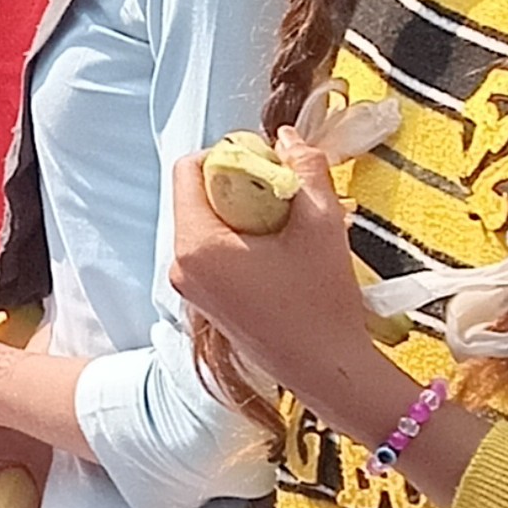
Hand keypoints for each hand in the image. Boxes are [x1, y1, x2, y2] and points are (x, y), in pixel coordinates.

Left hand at [165, 150, 382, 403]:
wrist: (327, 370)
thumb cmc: (322, 304)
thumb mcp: (322, 222)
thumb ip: (305, 167)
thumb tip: (288, 136)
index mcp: (196, 246)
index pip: (189, 168)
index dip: (230, 155)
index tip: (271, 169)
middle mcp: (181, 267)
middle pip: (196, 195)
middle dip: (239, 185)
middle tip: (285, 198)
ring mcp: (189, 288)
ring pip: (206, 222)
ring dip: (244, 212)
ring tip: (287, 229)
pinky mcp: (204, 301)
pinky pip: (212, 250)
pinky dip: (241, 239)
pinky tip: (280, 254)